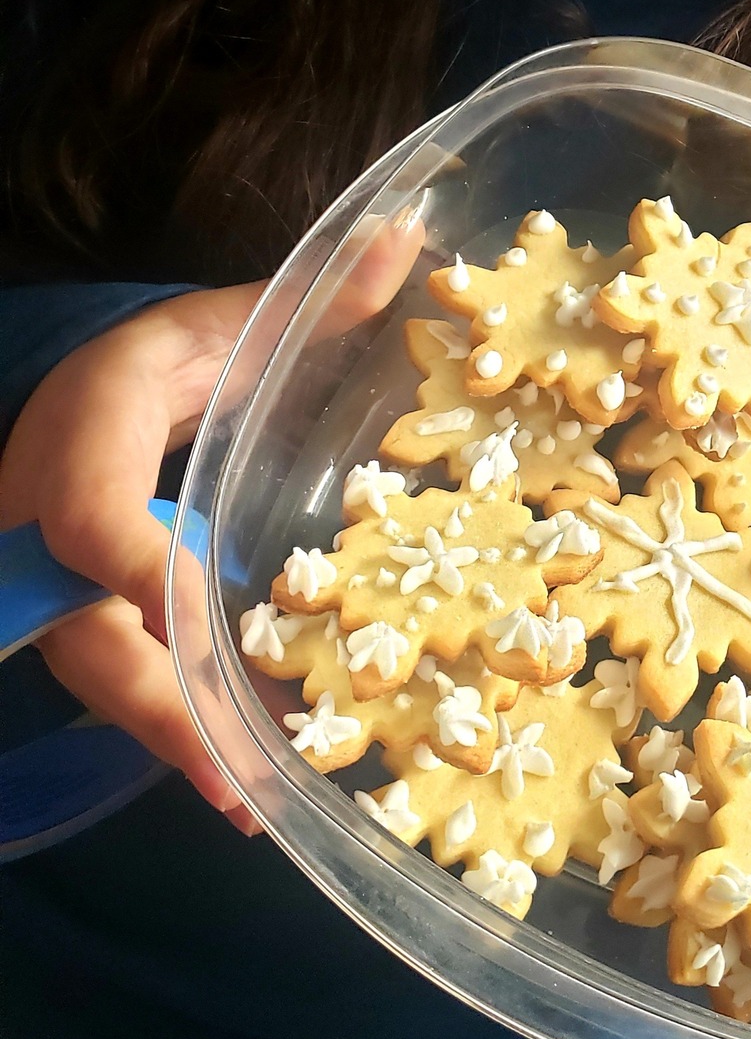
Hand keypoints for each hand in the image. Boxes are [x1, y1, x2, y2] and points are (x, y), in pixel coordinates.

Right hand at [0, 209, 425, 829]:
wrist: (52, 418)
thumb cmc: (141, 371)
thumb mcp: (208, 327)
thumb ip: (301, 300)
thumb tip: (410, 234)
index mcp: (82, 448)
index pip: (98, 521)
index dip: (146, 572)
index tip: (199, 617)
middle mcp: (54, 540)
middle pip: (100, 638)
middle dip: (175, 708)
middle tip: (253, 775)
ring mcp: (64, 599)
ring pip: (116, 682)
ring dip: (189, 742)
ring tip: (265, 804)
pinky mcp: (87, 634)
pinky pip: (132, 689)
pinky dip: (188, 735)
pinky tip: (248, 787)